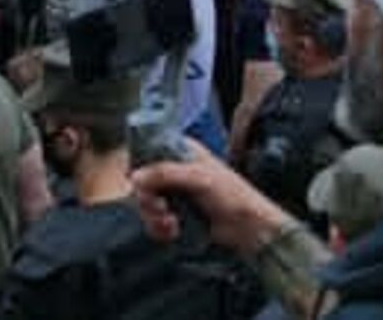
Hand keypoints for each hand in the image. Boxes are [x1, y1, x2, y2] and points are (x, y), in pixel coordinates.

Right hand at [133, 138, 293, 255]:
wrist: (248, 227)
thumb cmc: (231, 195)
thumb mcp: (199, 178)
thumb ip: (166, 173)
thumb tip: (134, 177)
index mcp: (183, 151)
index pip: (148, 152)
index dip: (141, 169)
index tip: (143, 185)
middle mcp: (176, 169)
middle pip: (143, 182)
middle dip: (147, 200)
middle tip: (160, 209)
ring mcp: (175, 192)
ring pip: (146, 204)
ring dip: (153, 217)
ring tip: (170, 224)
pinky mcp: (176, 214)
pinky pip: (154, 221)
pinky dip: (160, 229)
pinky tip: (173, 232)